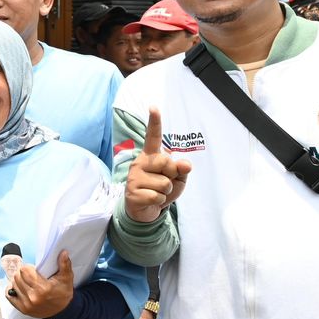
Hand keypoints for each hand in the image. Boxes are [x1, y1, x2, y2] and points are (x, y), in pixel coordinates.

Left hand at [8, 250, 75, 317]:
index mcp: (43, 288)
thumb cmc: (63, 294)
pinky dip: (12, 290)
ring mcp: (27, 304)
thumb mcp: (66, 278)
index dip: (28, 267)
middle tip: (29, 274)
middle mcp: (33, 297)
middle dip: (22, 273)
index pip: (25, 271)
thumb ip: (64, 265)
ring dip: (18, 281)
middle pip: (17, 277)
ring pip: (13, 285)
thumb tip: (63, 252)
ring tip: (26, 281)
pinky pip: (9, 295)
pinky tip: (19, 288)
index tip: (33, 269)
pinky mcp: (22, 309)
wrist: (62, 312)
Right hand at [125, 109, 190, 223]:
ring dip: (166, 192)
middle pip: (166, 162)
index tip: (153, 107)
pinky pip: (158, 196)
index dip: (154, 122)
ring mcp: (134, 177)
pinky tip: (150, 200)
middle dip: (172, 175)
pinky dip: (160, 202)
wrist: (144, 210)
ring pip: (164, 183)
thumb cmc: (161, 190)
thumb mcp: (177, 179)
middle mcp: (140, 163)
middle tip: (163, 183)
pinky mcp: (132, 193)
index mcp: (150, 156)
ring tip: (156, 193)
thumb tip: (186, 164)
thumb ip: (181, 169)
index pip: (153, 137)